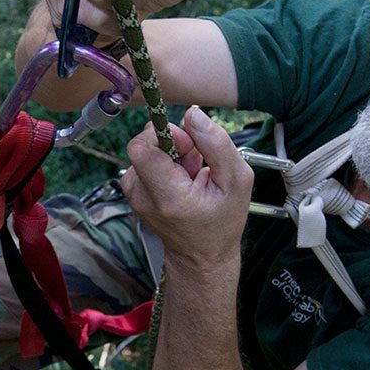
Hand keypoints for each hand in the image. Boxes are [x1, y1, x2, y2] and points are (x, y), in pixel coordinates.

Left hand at [120, 107, 252, 268]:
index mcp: (169, 197)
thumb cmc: (222, 222)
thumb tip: (193, 114)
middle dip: (172, 143)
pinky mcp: (133, 192)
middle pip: (144, 145)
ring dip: (170, 155)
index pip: (141, 148)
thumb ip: (217, 144)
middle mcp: (143, 197)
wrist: (201, 255)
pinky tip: (179, 180)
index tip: (187, 144)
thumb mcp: (237, 181)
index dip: (164, 135)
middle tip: (195, 163)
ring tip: (189, 176)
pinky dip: (163, 164)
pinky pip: (144, 161)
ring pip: (145, 151)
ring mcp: (134, 196)